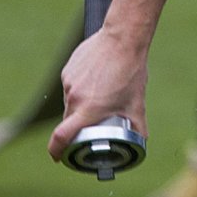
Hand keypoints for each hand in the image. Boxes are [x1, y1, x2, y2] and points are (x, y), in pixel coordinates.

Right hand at [46, 26, 148, 161]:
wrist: (123, 39)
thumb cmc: (131, 72)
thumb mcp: (137, 105)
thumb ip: (138, 128)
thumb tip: (140, 143)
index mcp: (88, 110)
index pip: (61, 136)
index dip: (56, 150)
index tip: (58, 157)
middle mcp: (74, 97)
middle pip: (68, 121)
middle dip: (78, 127)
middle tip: (93, 124)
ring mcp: (69, 82)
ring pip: (70, 102)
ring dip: (81, 105)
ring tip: (100, 96)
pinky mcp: (68, 69)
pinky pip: (70, 86)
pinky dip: (80, 89)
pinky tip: (95, 82)